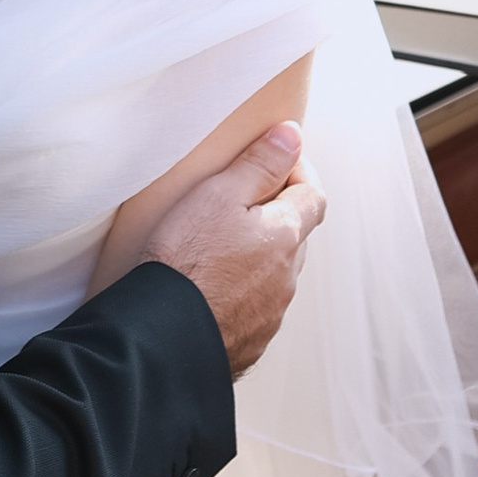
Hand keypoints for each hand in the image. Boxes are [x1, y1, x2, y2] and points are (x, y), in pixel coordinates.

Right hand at [143, 123, 324, 379]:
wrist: (165, 338)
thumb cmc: (186, 259)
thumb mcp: (218, 195)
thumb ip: (259, 163)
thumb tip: (293, 135)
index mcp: (286, 235)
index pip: (313, 194)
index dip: (297, 172)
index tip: (273, 163)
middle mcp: (288, 276)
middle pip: (295, 234)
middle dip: (276, 215)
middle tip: (238, 202)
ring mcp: (271, 313)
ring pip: (276, 273)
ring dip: (259, 257)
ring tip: (217, 248)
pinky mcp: (250, 341)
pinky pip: (255, 307)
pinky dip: (240, 292)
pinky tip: (209, 289)